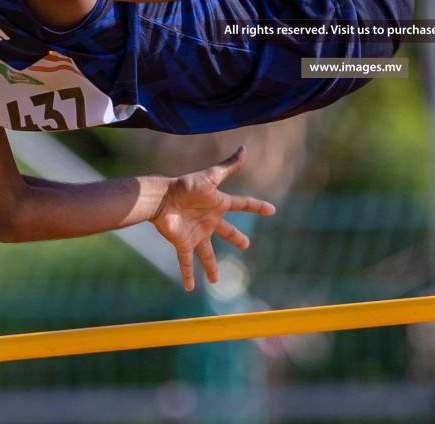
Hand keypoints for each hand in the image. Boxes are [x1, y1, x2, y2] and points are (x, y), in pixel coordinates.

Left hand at [148, 146, 275, 290]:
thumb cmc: (186, 186)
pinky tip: (190, 287)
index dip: (257, 206)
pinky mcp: (183, 243)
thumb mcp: (210, 177)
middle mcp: (209, 220)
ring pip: (207, 253)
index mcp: (218, 204)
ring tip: (216, 281)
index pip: (242, 205)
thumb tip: (244, 148)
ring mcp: (196, 233)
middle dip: (236, 237)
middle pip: (227, 231)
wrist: (162, 198)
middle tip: (246, 245)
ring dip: (211, 267)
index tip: (271, 210)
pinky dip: (188, 274)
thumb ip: (228, 166)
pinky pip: (187, 262)